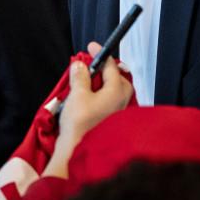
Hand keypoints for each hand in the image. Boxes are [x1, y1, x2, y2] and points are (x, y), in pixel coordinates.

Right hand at [43, 42, 132, 177]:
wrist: (77, 152)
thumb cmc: (80, 124)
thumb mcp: (77, 94)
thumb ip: (80, 76)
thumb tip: (81, 64)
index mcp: (117, 91)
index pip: (112, 66)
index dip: (100, 54)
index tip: (91, 47)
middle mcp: (123, 102)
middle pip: (119, 79)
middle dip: (106, 70)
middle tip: (91, 66)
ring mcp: (119, 113)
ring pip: (115, 92)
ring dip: (103, 84)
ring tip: (86, 82)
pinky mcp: (112, 123)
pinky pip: (110, 103)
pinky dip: (100, 97)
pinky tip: (88, 100)